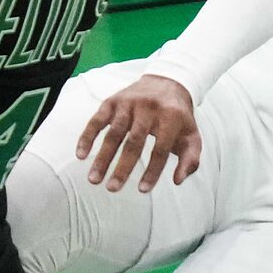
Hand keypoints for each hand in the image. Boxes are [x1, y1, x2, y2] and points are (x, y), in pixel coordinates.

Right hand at [77, 75, 202, 191]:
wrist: (168, 82)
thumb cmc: (179, 117)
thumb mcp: (192, 136)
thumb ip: (190, 160)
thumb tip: (177, 180)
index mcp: (171, 117)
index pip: (160, 149)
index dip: (152, 171)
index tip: (142, 190)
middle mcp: (148, 107)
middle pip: (134, 142)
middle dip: (122, 168)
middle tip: (112, 189)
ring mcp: (128, 103)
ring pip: (113, 133)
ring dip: (102, 157)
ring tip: (94, 179)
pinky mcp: (112, 101)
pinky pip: (97, 120)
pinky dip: (87, 137)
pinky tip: (81, 155)